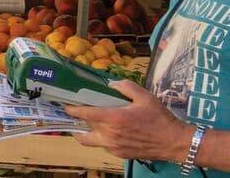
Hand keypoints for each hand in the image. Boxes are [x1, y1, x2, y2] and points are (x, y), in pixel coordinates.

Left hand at [65, 81, 192, 161]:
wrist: (175, 142)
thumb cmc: (159, 118)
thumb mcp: (144, 96)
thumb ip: (125, 86)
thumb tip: (110, 84)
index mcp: (114, 119)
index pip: (84, 114)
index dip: (71, 109)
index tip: (64, 103)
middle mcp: (110, 135)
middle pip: (83, 128)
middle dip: (76, 120)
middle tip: (74, 112)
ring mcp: (114, 147)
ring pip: (90, 141)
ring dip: (85, 132)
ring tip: (85, 122)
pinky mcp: (120, 154)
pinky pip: (103, 145)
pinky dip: (100, 138)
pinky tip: (106, 130)